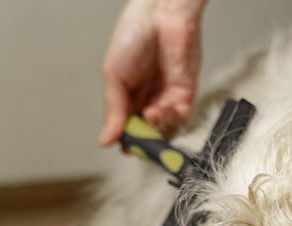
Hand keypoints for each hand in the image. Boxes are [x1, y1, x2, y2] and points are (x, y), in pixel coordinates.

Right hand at [99, 0, 205, 145]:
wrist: (161, 14)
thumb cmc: (133, 36)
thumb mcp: (114, 76)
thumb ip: (113, 110)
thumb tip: (105, 141)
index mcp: (126, 97)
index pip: (127, 130)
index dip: (127, 140)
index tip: (125, 144)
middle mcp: (147, 101)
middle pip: (147, 135)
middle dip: (144, 140)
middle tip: (139, 136)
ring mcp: (167, 99)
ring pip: (164, 132)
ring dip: (157, 130)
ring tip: (149, 114)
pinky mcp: (185, 95)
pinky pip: (180, 120)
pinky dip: (170, 121)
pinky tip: (159, 109)